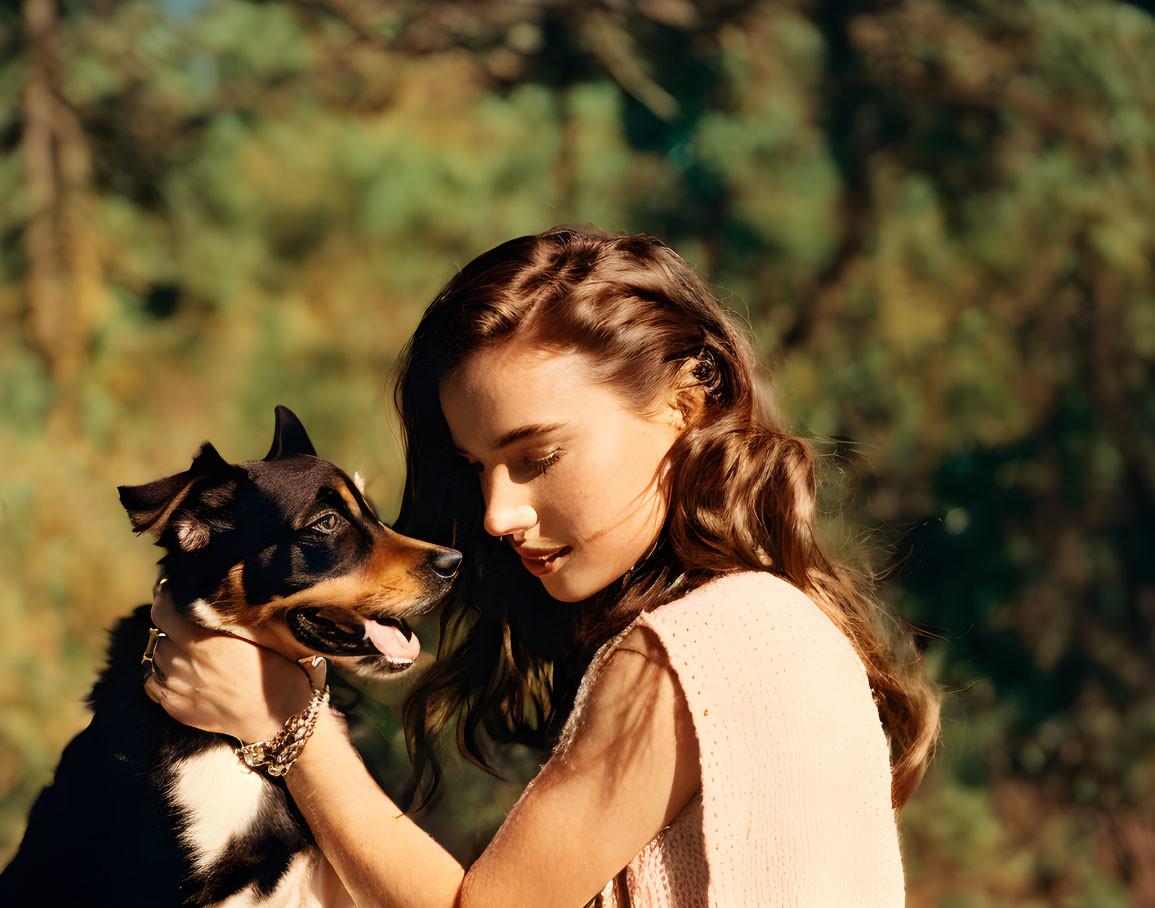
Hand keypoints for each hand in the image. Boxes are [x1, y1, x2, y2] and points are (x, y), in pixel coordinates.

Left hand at [144, 585, 313, 742]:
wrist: (278, 713)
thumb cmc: (272, 670)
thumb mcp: (251, 636)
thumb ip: (219, 620)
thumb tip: (201, 601)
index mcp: (203, 642)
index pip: (163, 612)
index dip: (163, 598)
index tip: (168, 591)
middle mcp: (183, 664)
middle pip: (159, 634)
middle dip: (170, 627)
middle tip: (187, 625)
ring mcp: (176, 688)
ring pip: (155, 658)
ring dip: (167, 650)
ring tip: (187, 651)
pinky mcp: (174, 707)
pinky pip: (152, 684)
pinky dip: (160, 675)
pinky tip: (178, 673)